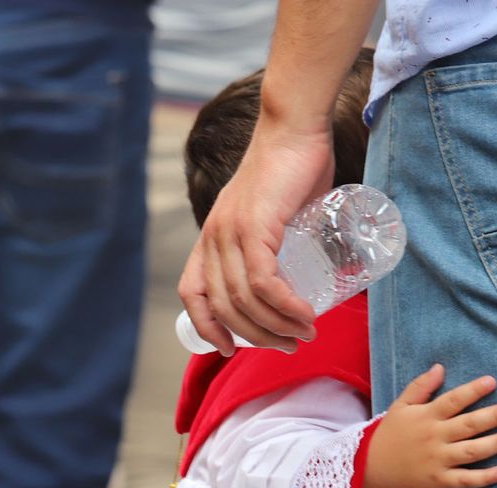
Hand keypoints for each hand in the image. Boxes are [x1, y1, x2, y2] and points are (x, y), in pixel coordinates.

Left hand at [178, 124, 334, 355]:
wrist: (295, 128)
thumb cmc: (291, 171)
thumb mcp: (272, 217)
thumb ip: (275, 246)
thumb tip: (301, 280)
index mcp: (210, 239)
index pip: (192, 294)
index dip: (206, 327)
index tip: (229, 349)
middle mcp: (213, 239)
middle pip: (223, 307)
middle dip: (257, 336)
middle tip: (289, 345)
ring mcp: (230, 233)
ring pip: (244, 301)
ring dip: (277, 326)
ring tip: (304, 333)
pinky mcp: (254, 227)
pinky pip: (264, 282)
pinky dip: (285, 306)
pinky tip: (304, 314)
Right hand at [358, 364, 496, 487]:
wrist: (373, 471)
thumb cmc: (391, 435)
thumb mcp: (400, 407)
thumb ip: (420, 387)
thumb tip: (440, 367)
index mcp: (426, 417)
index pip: (452, 401)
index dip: (472, 391)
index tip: (492, 382)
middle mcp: (434, 438)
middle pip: (468, 425)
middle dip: (492, 416)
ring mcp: (437, 460)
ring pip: (471, 452)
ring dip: (495, 444)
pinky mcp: (439, 481)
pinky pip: (465, 480)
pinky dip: (484, 478)